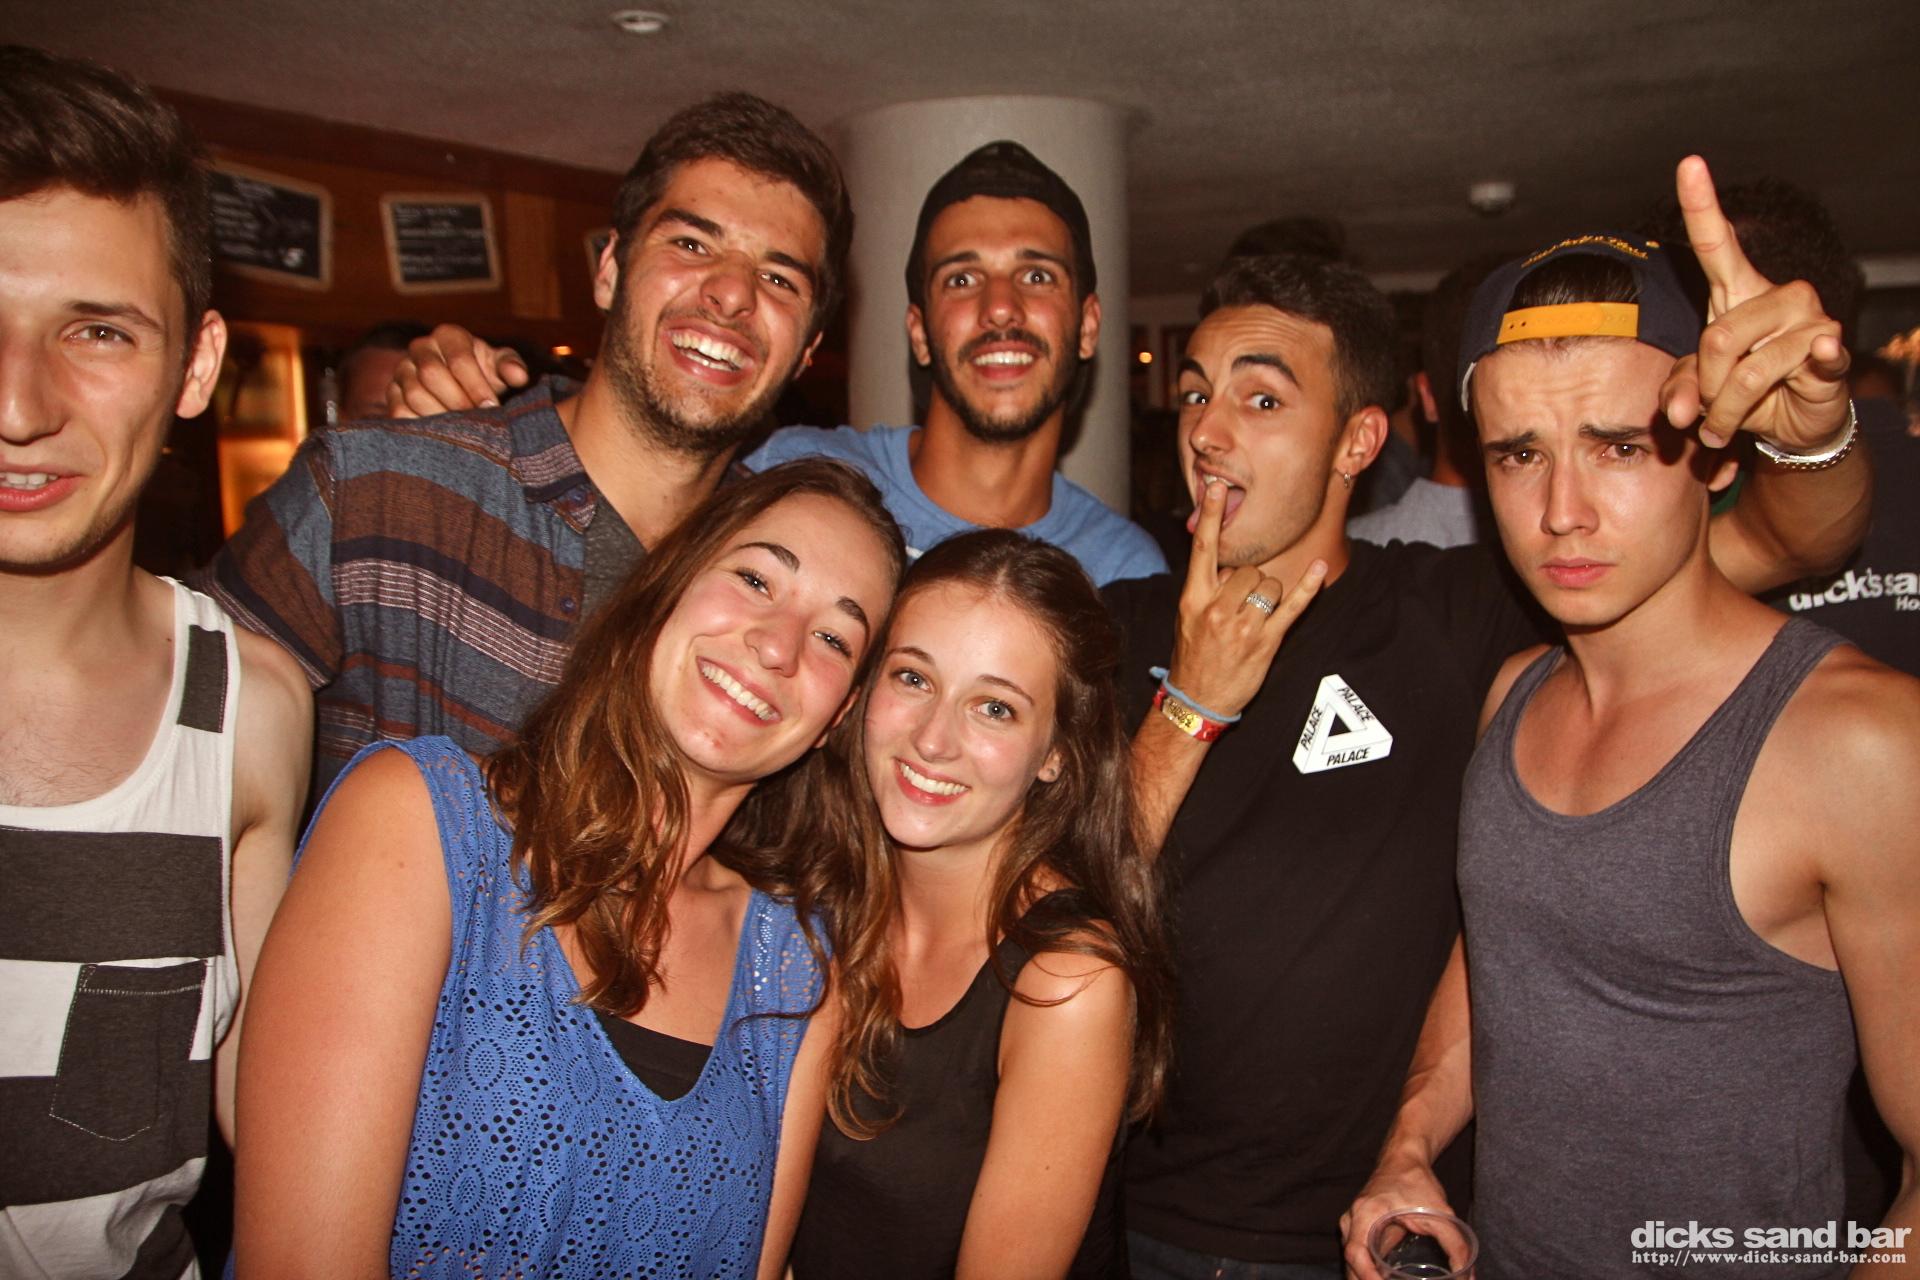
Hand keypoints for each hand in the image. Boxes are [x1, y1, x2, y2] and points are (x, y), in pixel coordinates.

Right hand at [385, 324, 529, 418]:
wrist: (458, 387)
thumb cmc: (484, 374)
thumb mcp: (500, 366)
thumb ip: (510, 366)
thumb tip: (519, 376)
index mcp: (449, 336)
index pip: (459, 359)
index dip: (476, 386)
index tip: (491, 407)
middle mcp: (420, 348)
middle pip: (431, 374)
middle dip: (458, 401)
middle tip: (476, 422)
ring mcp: (402, 370)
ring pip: (414, 394)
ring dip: (441, 415)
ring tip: (462, 430)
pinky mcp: (391, 394)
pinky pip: (399, 411)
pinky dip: (421, 426)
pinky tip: (442, 435)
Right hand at [1163, 477, 1324, 721]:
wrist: (1196, 700)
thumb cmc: (1192, 655)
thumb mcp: (1187, 617)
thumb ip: (1205, 587)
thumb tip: (1228, 561)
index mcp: (1193, 598)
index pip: (1202, 549)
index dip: (1209, 515)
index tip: (1215, 486)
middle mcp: (1217, 609)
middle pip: (1247, 568)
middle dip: (1250, 578)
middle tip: (1242, 602)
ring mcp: (1243, 626)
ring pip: (1269, 584)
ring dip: (1269, 593)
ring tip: (1255, 615)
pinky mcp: (1266, 641)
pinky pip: (1292, 607)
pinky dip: (1309, 586)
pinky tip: (1319, 567)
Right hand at [1341, 1159, 1455, 1279]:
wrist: (1402, 1160)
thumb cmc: (1416, 1182)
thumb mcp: (1440, 1212)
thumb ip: (1454, 1244)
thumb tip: (1466, 1275)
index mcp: (1367, 1213)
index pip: (1356, 1252)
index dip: (1366, 1275)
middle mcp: (1352, 1221)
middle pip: (1350, 1264)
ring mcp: (1352, 1226)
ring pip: (1350, 1265)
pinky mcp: (1359, 1232)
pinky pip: (1357, 1259)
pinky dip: (1366, 1275)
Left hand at [1661, 155, 1849, 451]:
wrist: (1793, 423)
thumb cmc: (1743, 391)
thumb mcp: (1699, 389)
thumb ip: (1678, 390)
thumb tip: (1679, 412)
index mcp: (1738, 292)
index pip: (1717, 244)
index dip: (1701, 205)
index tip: (1689, 163)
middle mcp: (1777, 295)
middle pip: (1716, 338)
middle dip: (1703, 387)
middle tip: (1706, 411)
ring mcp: (1809, 320)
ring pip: (1747, 368)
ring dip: (1728, 410)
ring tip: (1726, 425)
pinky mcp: (1832, 352)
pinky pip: (1815, 356)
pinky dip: (1813, 362)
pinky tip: (1820, 355)